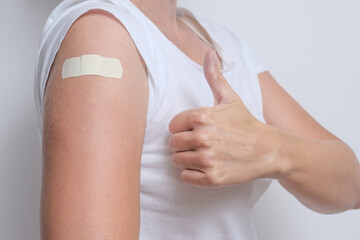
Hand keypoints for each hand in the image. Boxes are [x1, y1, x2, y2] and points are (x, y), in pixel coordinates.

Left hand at [168, 50, 285, 187]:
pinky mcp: (212, 178)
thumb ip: (214, 76)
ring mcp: (208, 159)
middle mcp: (203, 137)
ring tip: (205, 154)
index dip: (183, 128)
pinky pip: (186, 177)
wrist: (268, 150)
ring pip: (177, 160)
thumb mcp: (230, 98)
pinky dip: (193, 174)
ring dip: (188, 158)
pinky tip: (207, 166)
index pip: (172, 125)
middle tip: (202, 143)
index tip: (197, 129)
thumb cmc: (246, 123)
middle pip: (173, 143)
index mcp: (202, 116)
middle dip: (184, 143)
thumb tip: (209, 52)